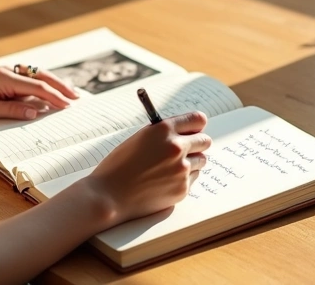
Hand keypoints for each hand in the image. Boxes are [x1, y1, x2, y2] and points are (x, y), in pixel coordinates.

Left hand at [0, 64, 79, 119]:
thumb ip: (11, 110)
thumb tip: (35, 112)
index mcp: (6, 79)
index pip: (38, 87)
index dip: (55, 97)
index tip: (68, 106)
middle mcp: (10, 71)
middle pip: (42, 77)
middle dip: (61, 87)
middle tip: (77, 97)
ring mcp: (7, 71)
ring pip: (37, 74)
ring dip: (54, 82)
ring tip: (69, 91)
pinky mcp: (3, 74)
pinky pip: (28, 76)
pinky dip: (42, 81)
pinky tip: (48, 87)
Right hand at [82, 111, 211, 225]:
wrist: (109, 195)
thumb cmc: (119, 166)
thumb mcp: (140, 139)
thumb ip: (164, 134)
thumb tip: (187, 133)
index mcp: (164, 130)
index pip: (197, 120)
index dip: (196, 125)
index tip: (194, 129)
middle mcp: (176, 148)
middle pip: (205, 141)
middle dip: (197, 143)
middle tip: (187, 148)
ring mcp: (181, 169)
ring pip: (201, 161)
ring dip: (191, 162)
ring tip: (169, 168)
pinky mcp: (182, 188)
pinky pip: (193, 178)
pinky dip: (183, 179)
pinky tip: (164, 181)